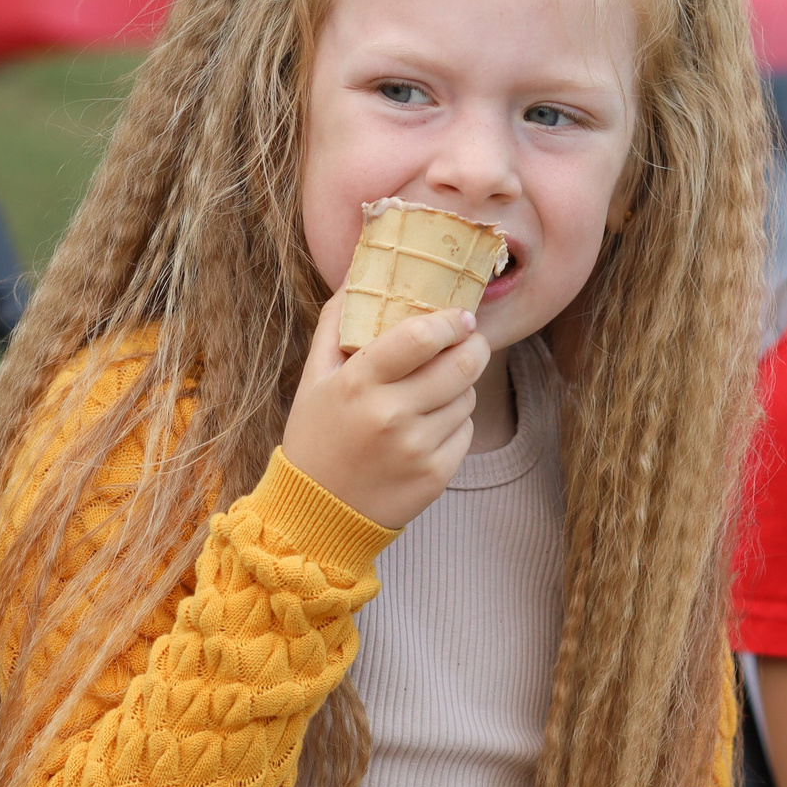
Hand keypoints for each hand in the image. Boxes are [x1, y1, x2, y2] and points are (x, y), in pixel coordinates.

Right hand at [281, 299, 487, 529]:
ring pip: (467, 397)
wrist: (318, 514)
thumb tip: (360, 271)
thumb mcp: (314, 377)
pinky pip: (466, 432)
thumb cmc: (317, 436)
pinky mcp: (435, 475)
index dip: (449, 321)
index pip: (421, 337)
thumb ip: (337, 322)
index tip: (459, 316)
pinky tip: (429, 428)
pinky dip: (454, 425)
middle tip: (467, 343)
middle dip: (473, 347)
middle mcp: (389, 415)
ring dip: (459, 388)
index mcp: (358, 383)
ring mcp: (415, 448)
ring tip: (434, 392)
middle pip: (462, 364)